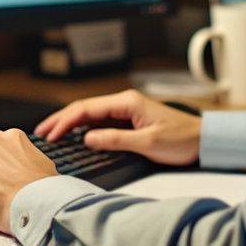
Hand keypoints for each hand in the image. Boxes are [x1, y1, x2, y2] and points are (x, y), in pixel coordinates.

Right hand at [35, 89, 201, 165]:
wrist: (203, 140)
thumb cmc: (181, 140)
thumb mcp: (148, 143)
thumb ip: (116, 140)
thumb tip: (87, 138)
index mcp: (127, 102)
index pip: (87, 108)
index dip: (65, 121)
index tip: (49, 134)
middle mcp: (124, 102)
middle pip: (85, 108)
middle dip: (61, 119)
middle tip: (41, 133)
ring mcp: (127, 110)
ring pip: (91, 114)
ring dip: (71, 123)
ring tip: (52, 133)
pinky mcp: (130, 120)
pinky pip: (101, 121)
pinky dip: (84, 127)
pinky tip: (75, 136)